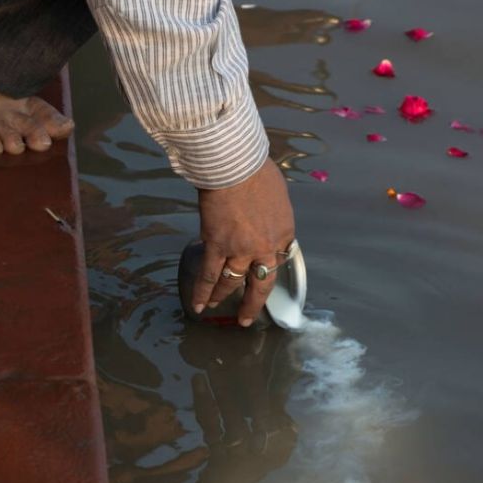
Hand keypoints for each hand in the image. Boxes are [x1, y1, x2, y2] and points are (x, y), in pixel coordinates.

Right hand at [193, 158, 295, 326]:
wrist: (236, 165)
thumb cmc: (256, 170)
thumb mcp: (277, 195)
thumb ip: (271, 212)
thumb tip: (261, 214)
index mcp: (283, 233)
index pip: (278, 259)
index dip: (268, 268)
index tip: (261, 274)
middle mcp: (264, 247)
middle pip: (261, 283)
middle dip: (253, 303)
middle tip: (246, 317)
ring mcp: (240, 250)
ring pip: (231, 282)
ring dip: (222, 296)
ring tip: (215, 306)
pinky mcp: (217, 246)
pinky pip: (209, 275)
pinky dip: (202, 291)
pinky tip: (198, 305)